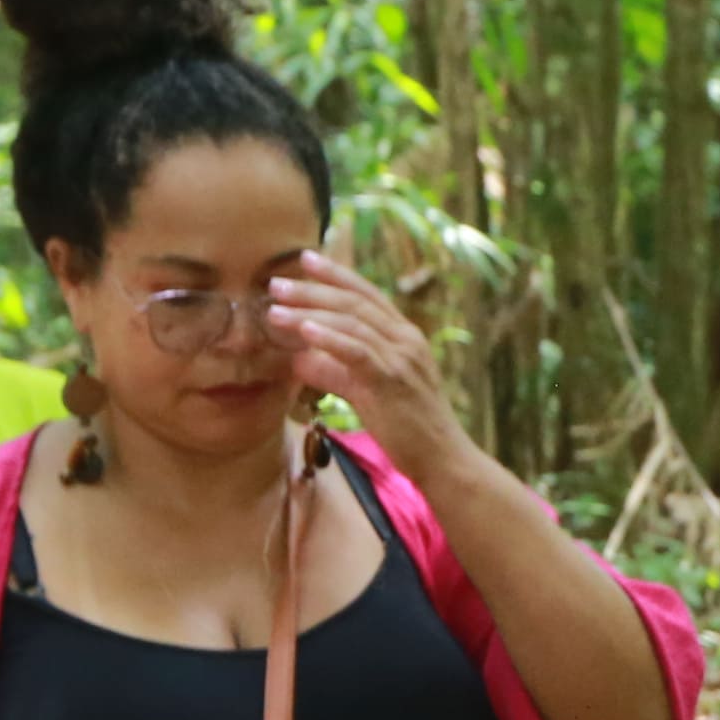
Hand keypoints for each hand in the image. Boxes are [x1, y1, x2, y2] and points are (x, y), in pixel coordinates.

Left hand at [269, 250, 459, 461]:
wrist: (443, 459)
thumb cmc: (409, 429)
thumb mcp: (369, 393)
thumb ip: (336, 372)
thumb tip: (299, 359)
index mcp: (405, 337)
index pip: (367, 295)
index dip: (336, 275)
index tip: (306, 259)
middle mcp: (406, 340)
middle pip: (355, 302)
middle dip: (314, 289)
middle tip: (277, 283)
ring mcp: (402, 359)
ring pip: (352, 322)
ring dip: (310, 312)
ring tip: (276, 309)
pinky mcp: (393, 381)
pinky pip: (357, 352)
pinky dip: (329, 338)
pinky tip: (304, 330)